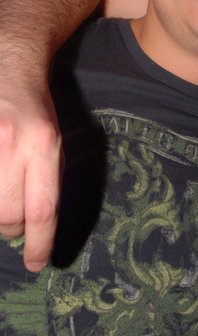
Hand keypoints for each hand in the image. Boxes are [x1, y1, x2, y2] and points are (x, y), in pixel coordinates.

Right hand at [0, 87, 62, 270]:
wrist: (10, 72)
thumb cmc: (37, 114)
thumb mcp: (55, 144)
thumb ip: (46, 183)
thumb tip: (36, 229)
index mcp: (44, 145)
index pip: (43, 209)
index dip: (39, 243)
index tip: (37, 264)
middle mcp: (13, 144)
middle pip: (8, 213)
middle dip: (12, 230)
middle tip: (15, 228)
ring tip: (4, 205)